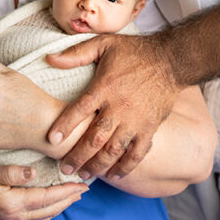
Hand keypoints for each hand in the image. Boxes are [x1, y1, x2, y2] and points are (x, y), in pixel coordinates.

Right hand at [0, 162, 86, 219]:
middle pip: (50, 210)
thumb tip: (35, 172)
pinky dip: (48, 212)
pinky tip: (52, 205)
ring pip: (44, 217)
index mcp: (12, 204)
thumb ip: (12, 172)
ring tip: (73, 196)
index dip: (67, 192)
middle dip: (69, 200)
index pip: (48, 198)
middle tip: (85, 189)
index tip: (82, 184)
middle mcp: (15, 217)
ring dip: (60, 206)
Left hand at [46, 34, 181, 178]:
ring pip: (114, 150)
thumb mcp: (104, 44)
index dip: (64, 125)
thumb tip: (49, 59)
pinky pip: (137, 154)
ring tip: (84, 175)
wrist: (171, 61)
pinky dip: (125, 167)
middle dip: (78, 156)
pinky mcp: (150, 129)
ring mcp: (136, 121)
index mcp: (105, 86)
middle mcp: (120, 107)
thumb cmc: (135, 52)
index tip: (51, 139)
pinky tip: (113, 175)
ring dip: (97, 166)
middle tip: (65, 168)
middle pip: (95, 138)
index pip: (80, 109)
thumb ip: (76, 53)